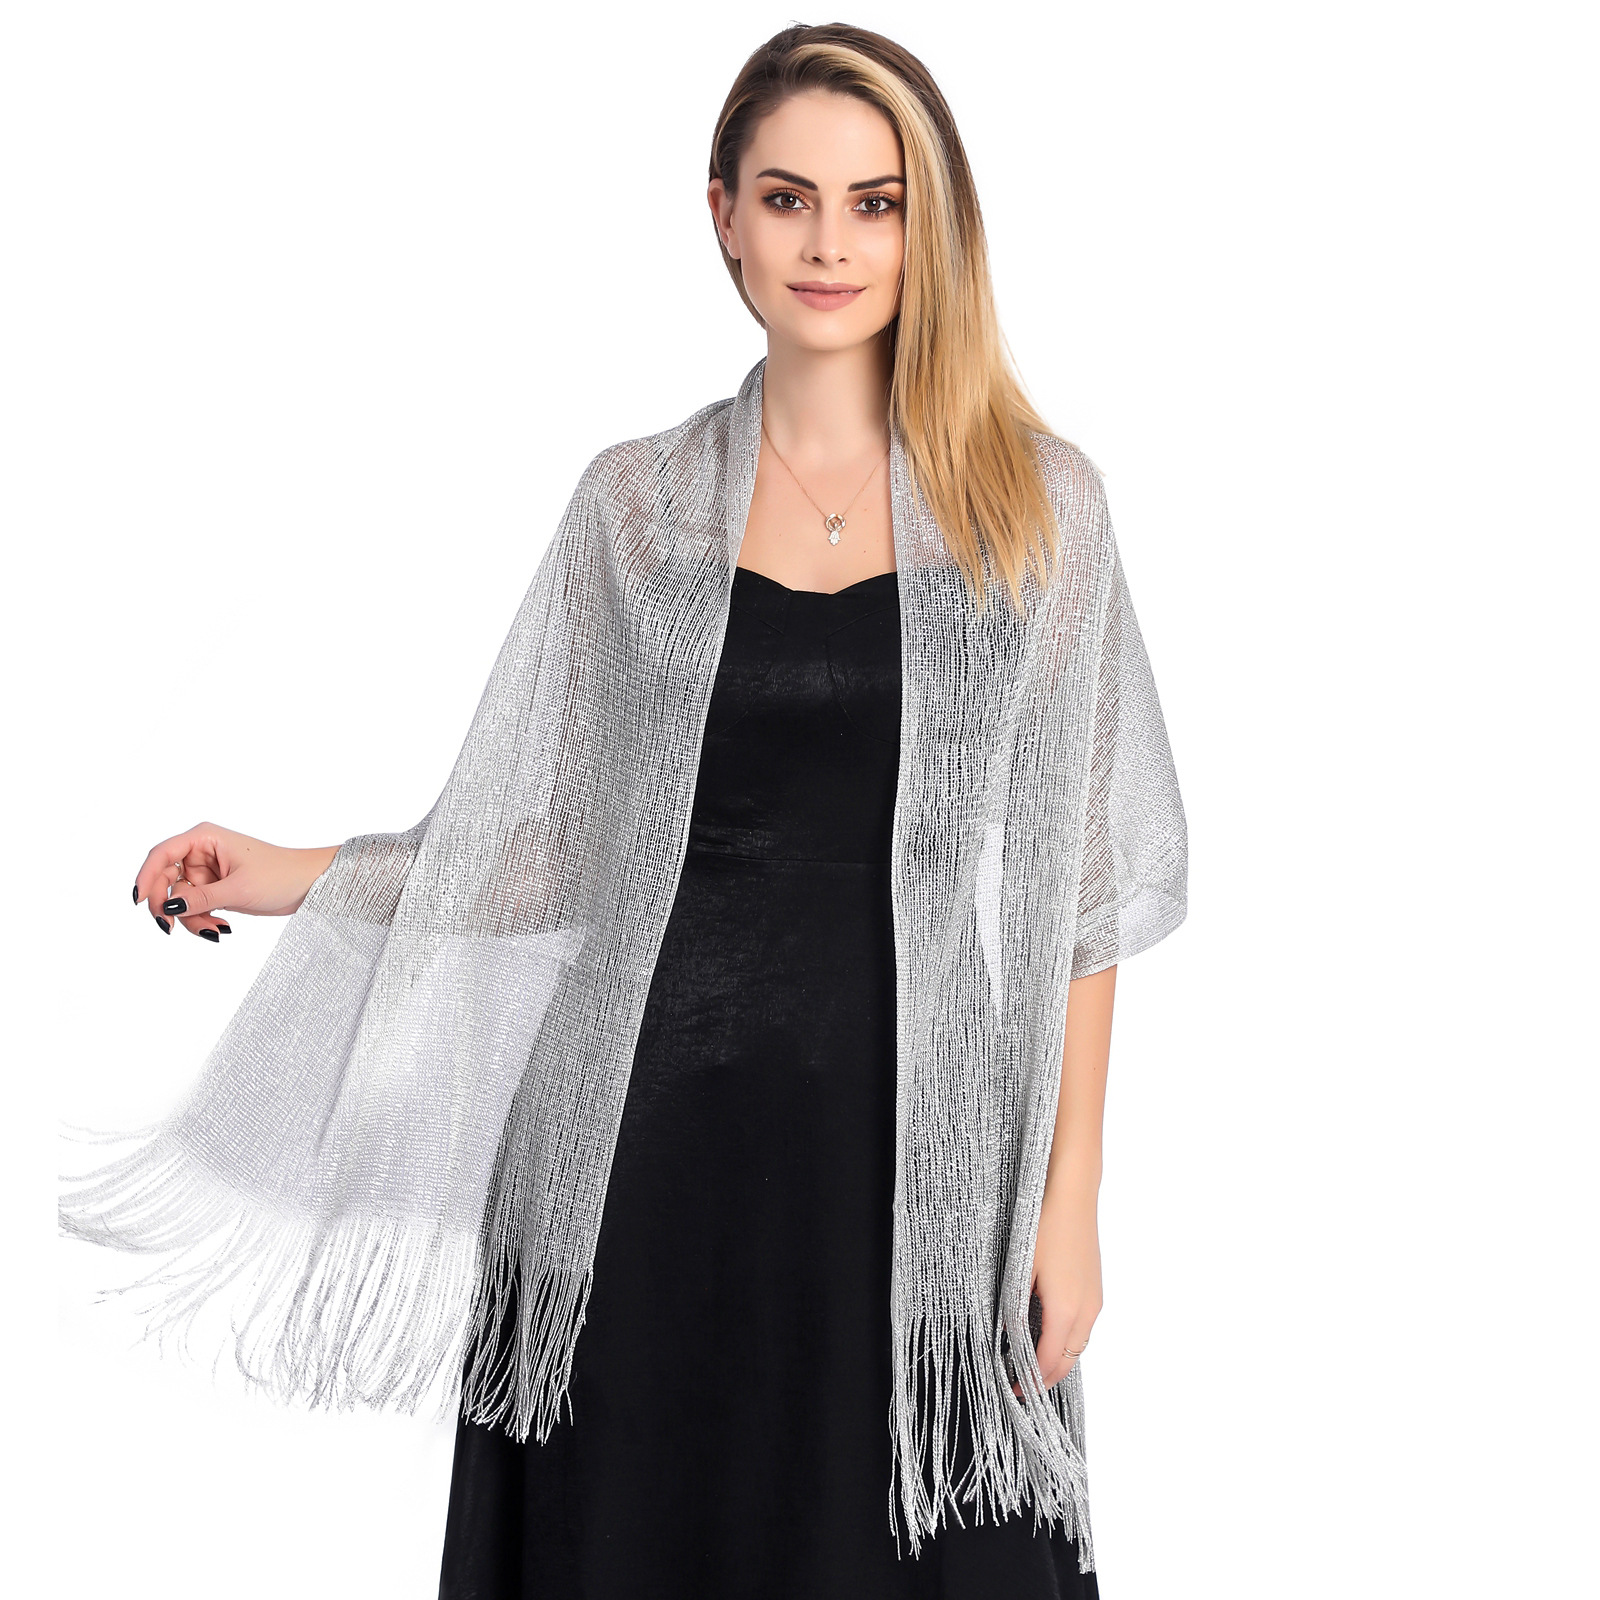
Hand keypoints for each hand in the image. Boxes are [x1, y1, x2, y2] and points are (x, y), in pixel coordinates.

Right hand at [132, 822, 340, 939]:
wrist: (308, 885)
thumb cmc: (280, 875)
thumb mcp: (238, 889)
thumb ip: (200, 899)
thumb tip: (167, 907)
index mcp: (204, 838)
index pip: (162, 854)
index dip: (145, 876)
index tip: (138, 902)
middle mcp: (201, 851)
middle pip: (164, 879)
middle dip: (168, 906)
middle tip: (169, 928)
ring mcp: (206, 871)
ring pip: (179, 899)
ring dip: (191, 919)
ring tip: (217, 929)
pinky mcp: (214, 889)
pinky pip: (194, 907)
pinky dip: (202, 920)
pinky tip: (223, 928)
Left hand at [1012, 1174, 1102, 1395]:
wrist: (1073, 1195)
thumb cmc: (1043, 1227)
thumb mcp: (1020, 1270)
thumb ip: (1016, 1309)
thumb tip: (1007, 1336)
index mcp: (1066, 1310)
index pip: (1049, 1361)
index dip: (1031, 1381)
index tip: (1014, 1390)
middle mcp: (1087, 1311)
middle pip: (1069, 1361)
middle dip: (1046, 1378)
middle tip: (1021, 1385)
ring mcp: (1095, 1300)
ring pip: (1078, 1345)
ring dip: (1058, 1359)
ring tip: (1030, 1362)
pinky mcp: (1096, 1289)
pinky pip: (1083, 1327)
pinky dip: (1067, 1340)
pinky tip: (1047, 1333)